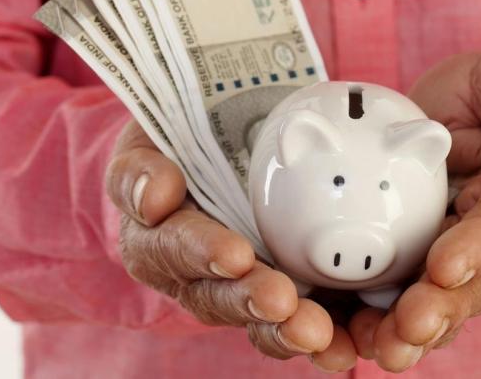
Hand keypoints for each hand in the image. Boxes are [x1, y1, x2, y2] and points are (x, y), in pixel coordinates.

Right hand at [105, 121, 336, 363]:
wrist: (224, 135)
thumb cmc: (180, 139)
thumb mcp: (148, 143)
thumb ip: (139, 172)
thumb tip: (154, 199)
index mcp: (155, 238)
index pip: (172, 249)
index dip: (201, 253)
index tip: (235, 255)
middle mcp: (192, 274)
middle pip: (215, 296)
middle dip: (248, 301)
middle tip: (280, 300)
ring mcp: (237, 287)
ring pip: (254, 319)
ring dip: (282, 328)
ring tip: (314, 331)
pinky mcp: (280, 293)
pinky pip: (293, 321)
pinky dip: (318, 335)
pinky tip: (341, 344)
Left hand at [353, 51, 480, 371]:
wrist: (459, 118)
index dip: (479, 247)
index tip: (446, 266)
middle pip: (474, 282)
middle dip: (442, 308)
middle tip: (410, 325)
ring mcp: (461, 260)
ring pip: (440, 303)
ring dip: (410, 329)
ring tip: (382, 347)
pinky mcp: (423, 267)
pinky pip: (405, 300)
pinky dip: (380, 322)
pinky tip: (353, 338)